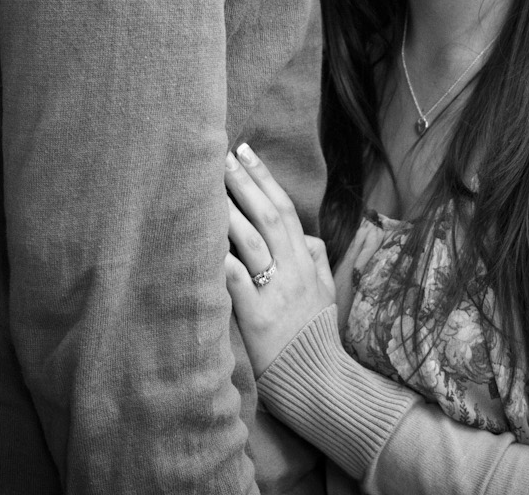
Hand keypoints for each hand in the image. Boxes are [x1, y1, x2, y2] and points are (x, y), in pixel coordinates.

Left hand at [224, 143, 335, 376]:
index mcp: (305, 260)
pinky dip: (220, 260)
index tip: (245, 150)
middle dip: (244, 182)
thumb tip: (309, 236)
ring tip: (207, 187)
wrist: (318, 377)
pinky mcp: (257, 317)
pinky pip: (236, 282)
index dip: (265, 177)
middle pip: (268, 216)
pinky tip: (203, 242)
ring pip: (251, 241)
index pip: (286, 208)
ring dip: (229, 211)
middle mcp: (292, 269)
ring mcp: (276, 292)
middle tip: (220, 155)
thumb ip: (317, 259)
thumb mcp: (325, 291)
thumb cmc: (316, 334)